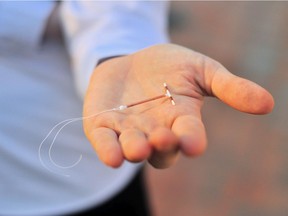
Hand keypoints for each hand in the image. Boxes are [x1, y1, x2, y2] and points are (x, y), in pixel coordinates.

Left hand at [83, 44, 273, 167]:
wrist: (133, 59)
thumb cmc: (170, 67)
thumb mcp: (201, 70)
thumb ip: (228, 87)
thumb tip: (267, 103)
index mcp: (181, 120)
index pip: (189, 135)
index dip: (192, 140)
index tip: (194, 143)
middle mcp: (156, 132)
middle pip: (162, 150)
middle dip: (163, 146)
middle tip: (164, 138)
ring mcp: (129, 131)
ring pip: (133, 149)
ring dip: (135, 150)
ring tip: (138, 147)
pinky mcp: (104, 127)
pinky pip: (106, 143)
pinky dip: (108, 150)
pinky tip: (111, 156)